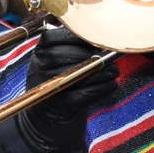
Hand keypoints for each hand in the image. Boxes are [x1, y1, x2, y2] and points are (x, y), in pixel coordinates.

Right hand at [16, 27, 117, 152]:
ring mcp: (48, 86)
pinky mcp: (60, 104)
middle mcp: (39, 67)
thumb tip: (102, 39)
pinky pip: (85, 94)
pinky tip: (112, 85)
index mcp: (39, 52)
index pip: (59, 38)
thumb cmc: (58, 80)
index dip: (81, 38)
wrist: (47, 114)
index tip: (97, 41)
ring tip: (114, 71)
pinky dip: (101, 89)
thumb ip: (73, 48)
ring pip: (79, 74)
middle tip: (111, 58)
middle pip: (70, 56)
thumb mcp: (56, 61)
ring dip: (102, 72)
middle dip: (95, 56)